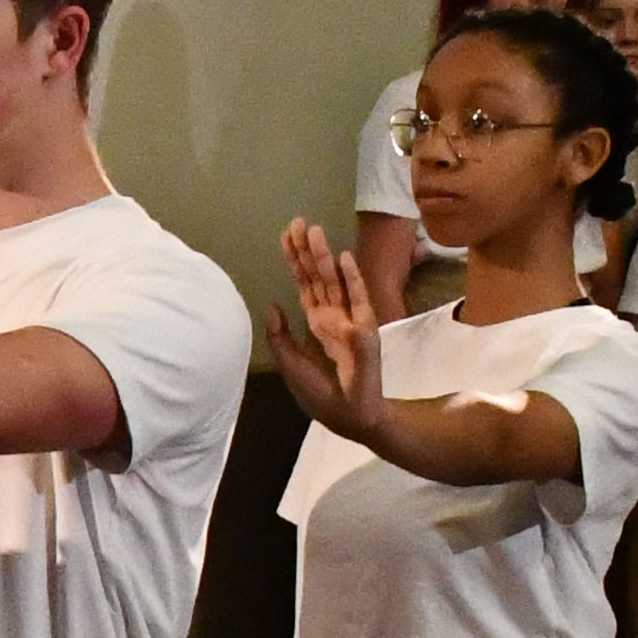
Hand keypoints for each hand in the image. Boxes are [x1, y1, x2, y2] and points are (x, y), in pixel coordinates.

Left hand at [266, 220, 379, 440]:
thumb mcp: (291, 364)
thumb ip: (279, 336)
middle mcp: (333, 315)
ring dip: (325, 256)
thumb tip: (272, 303)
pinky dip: (352, 278)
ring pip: (334, 281)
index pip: (304, 283)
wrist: (350, 415)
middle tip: (298, 222)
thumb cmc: (321, 394)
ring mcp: (350, 319)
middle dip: (307, 250)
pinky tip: (344, 257)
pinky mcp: (365, 329)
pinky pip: (358, 299)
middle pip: (318, 276)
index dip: (295, 260)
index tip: (286, 235)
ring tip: (315, 230)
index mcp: (316, 321)